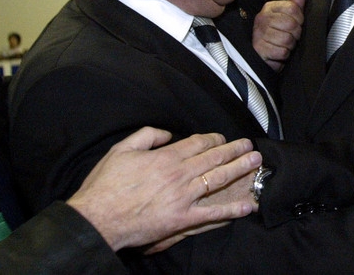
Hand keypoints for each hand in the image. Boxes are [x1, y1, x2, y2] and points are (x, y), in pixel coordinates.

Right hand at [67, 127, 261, 250]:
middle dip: (234, 150)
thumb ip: (146, 136)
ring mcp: (183, 197)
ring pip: (218, 180)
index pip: (198, 143)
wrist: (99, 218)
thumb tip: (167, 134)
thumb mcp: (122, 149)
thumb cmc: (106, 184)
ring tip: (255, 163)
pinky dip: (232, 210)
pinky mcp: (182, 219)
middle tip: (250, 146)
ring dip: (239, 170)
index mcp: (165, 157)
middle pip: (213, 158)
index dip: (214, 139)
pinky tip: (248, 206)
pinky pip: (212, 213)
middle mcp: (179, 175)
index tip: (223, 138)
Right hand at [253, 0, 305, 70]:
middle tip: (291, 36)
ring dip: (290, 45)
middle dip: (296, 34)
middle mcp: (262, 18)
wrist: (262, 56)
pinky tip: (279, 52)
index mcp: (270, 8)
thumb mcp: (286, 18)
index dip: (300, 19)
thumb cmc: (277, 35)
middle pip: (291, 24)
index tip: (297, 24)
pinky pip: (282, 52)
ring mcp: (259, 34)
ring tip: (284, 45)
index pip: (292, 8)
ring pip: (287, 39)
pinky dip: (284, 54)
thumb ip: (294, 5)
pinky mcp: (259, 49)